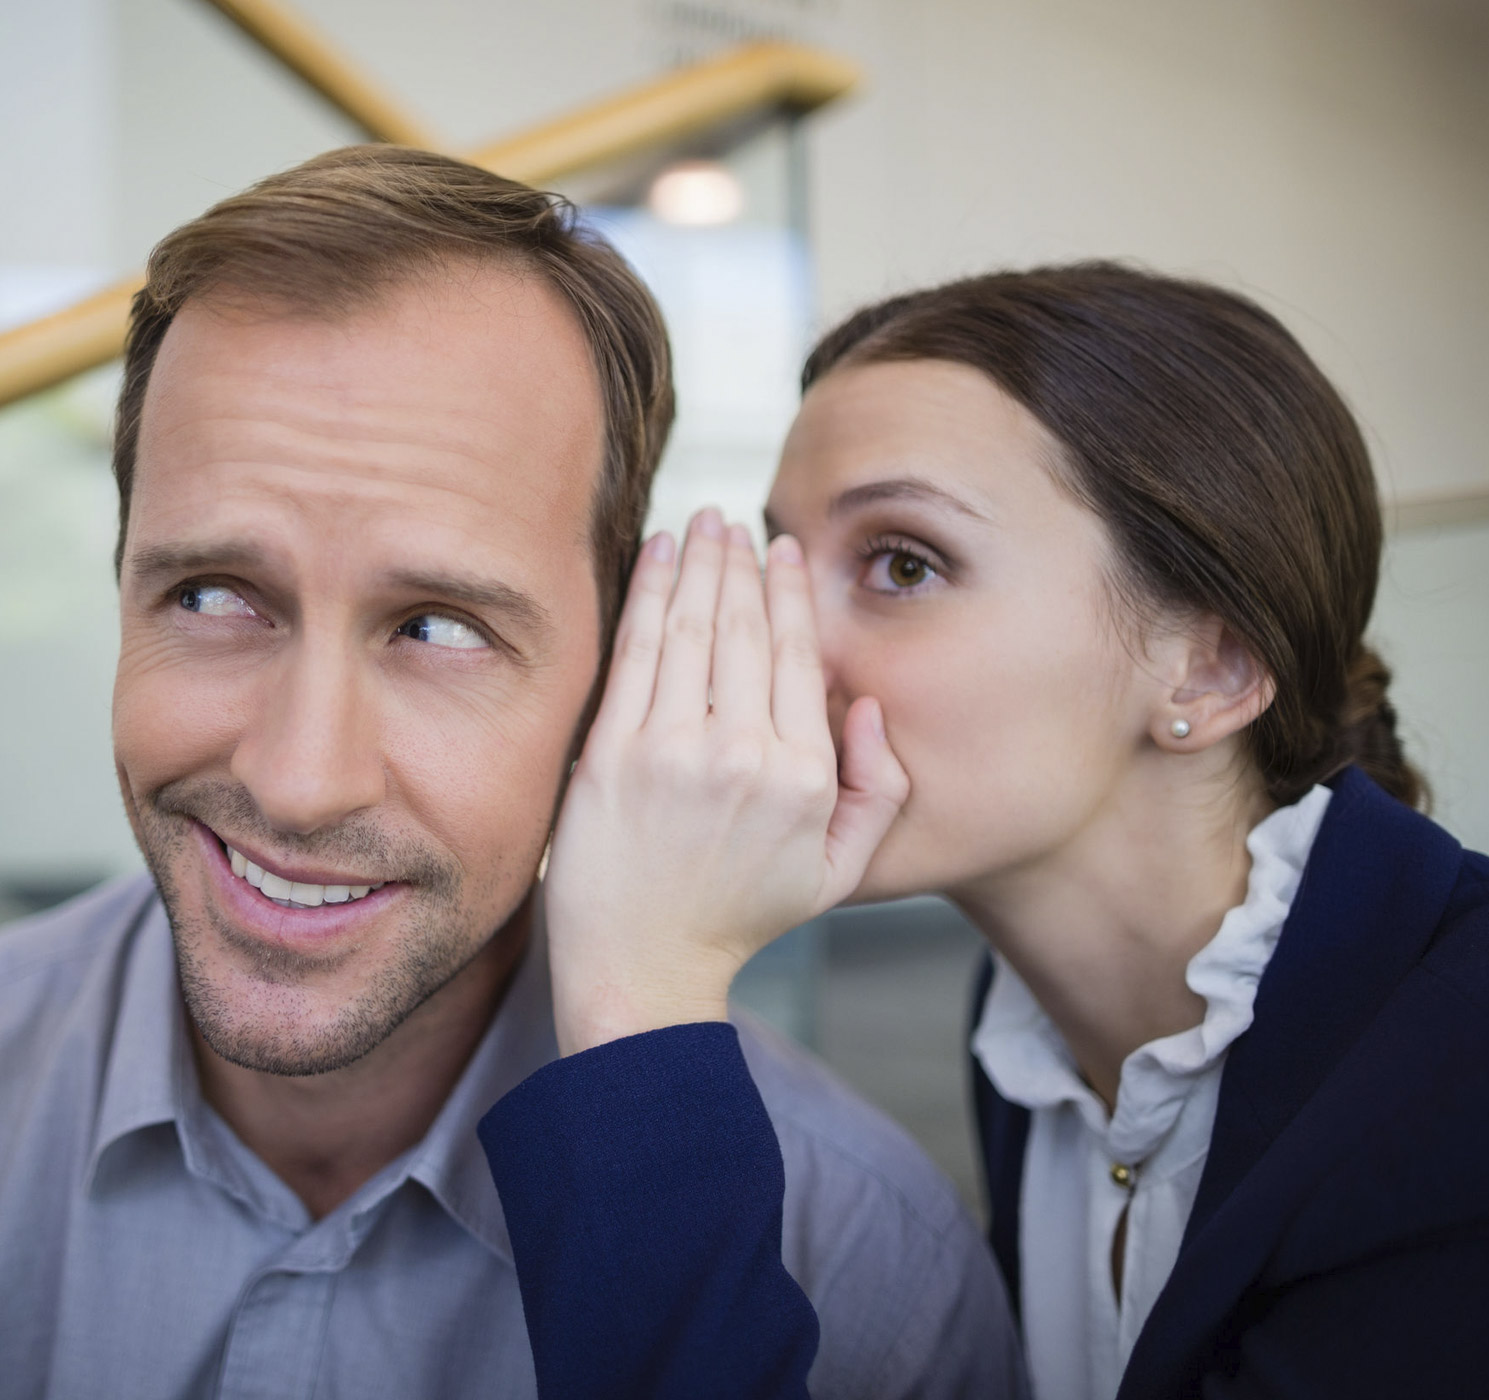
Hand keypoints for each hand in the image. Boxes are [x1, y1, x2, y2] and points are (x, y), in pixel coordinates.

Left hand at [543, 508, 908, 1054]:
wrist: (643, 969)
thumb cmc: (738, 918)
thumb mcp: (836, 871)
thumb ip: (878, 790)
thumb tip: (865, 706)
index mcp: (803, 778)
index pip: (797, 658)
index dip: (788, 594)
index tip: (781, 551)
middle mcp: (743, 756)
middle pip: (743, 631)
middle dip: (738, 563)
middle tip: (731, 520)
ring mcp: (671, 753)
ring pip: (690, 630)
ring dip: (695, 565)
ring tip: (698, 524)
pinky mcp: (611, 756)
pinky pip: (634, 654)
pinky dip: (644, 595)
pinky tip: (653, 556)